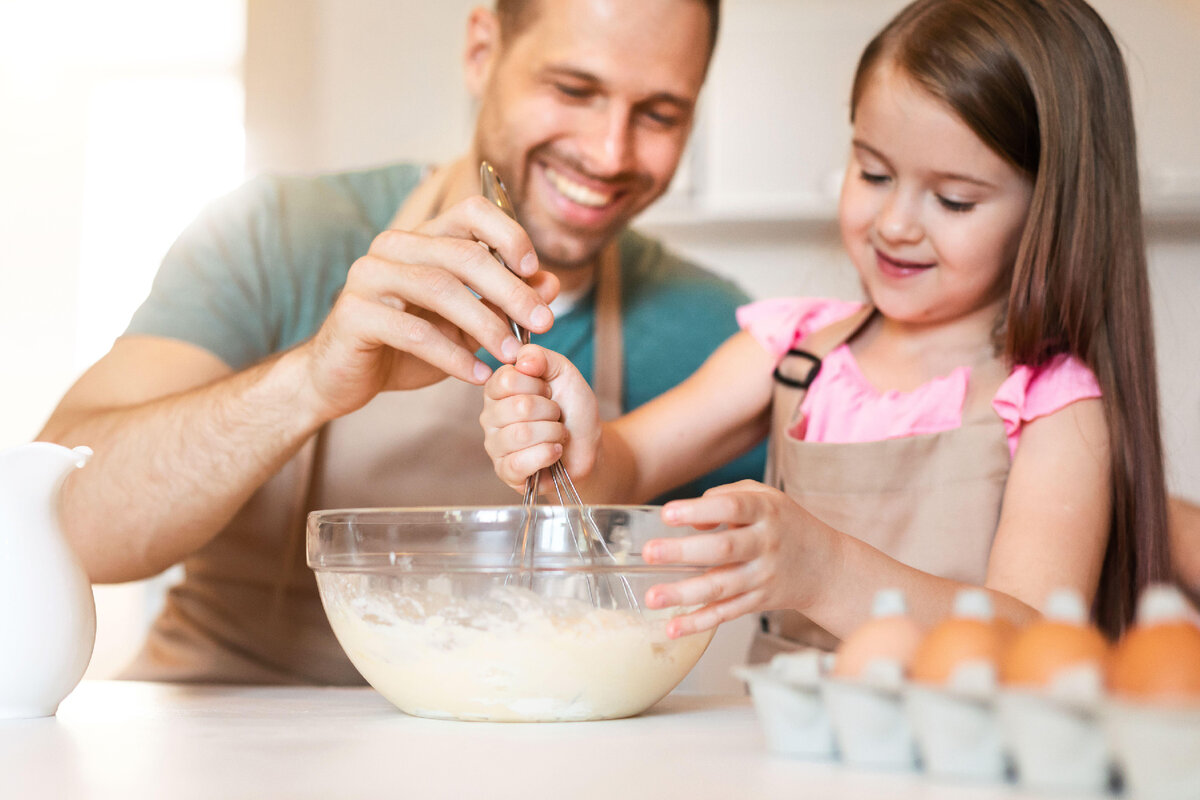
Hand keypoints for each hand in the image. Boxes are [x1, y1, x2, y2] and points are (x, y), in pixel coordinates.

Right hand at [300, 195, 559, 420]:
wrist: (342, 378)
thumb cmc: (406, 348)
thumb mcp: (465, 325)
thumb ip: (503, 302)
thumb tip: (550, 284)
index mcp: (422, 239)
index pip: (472, 211)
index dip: (509, 235)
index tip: (536, 271)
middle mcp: (393, 247)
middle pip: (463, 254)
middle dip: (511, 290)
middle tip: (543, 323)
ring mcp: (369, 276)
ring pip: (439, 288)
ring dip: (485, 324)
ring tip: (514, 354)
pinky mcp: (354, 313)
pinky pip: (413, 331)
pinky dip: (452, 356)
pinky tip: (478, 376)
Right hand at [481, 344, 600, 491]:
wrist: (588, 447)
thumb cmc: (573, 411)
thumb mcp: (564, 373)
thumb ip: (542, 357)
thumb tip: (521, 360)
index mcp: (498, 389)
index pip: (507, 379)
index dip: (538, 385)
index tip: (548, 392)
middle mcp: (490, 416)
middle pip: (518, 407)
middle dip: (550, 411)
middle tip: (555, 416)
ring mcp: (495, 445)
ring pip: (521, 435)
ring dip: (552, 433)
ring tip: (557, 434)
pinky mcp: (505, 471)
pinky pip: (520, 462)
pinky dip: (547, 454)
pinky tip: (554, 452)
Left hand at [642, 481, 839, 637]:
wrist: (826, 567)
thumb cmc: (784, 524)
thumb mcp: (764, 497)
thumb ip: (725, 497)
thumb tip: (692, 520)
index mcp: (766, 511)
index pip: (732, 508)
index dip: (699, 510)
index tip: (668, 514)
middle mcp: (765, 544)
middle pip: (723, 549)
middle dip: (683, 552)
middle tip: (648, 553)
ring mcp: (762, 577)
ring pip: (722, 587)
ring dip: (684, 594)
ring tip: (652, 597)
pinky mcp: (758, 603)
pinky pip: (726, 614)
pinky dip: (699, 623)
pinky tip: (673, 627)